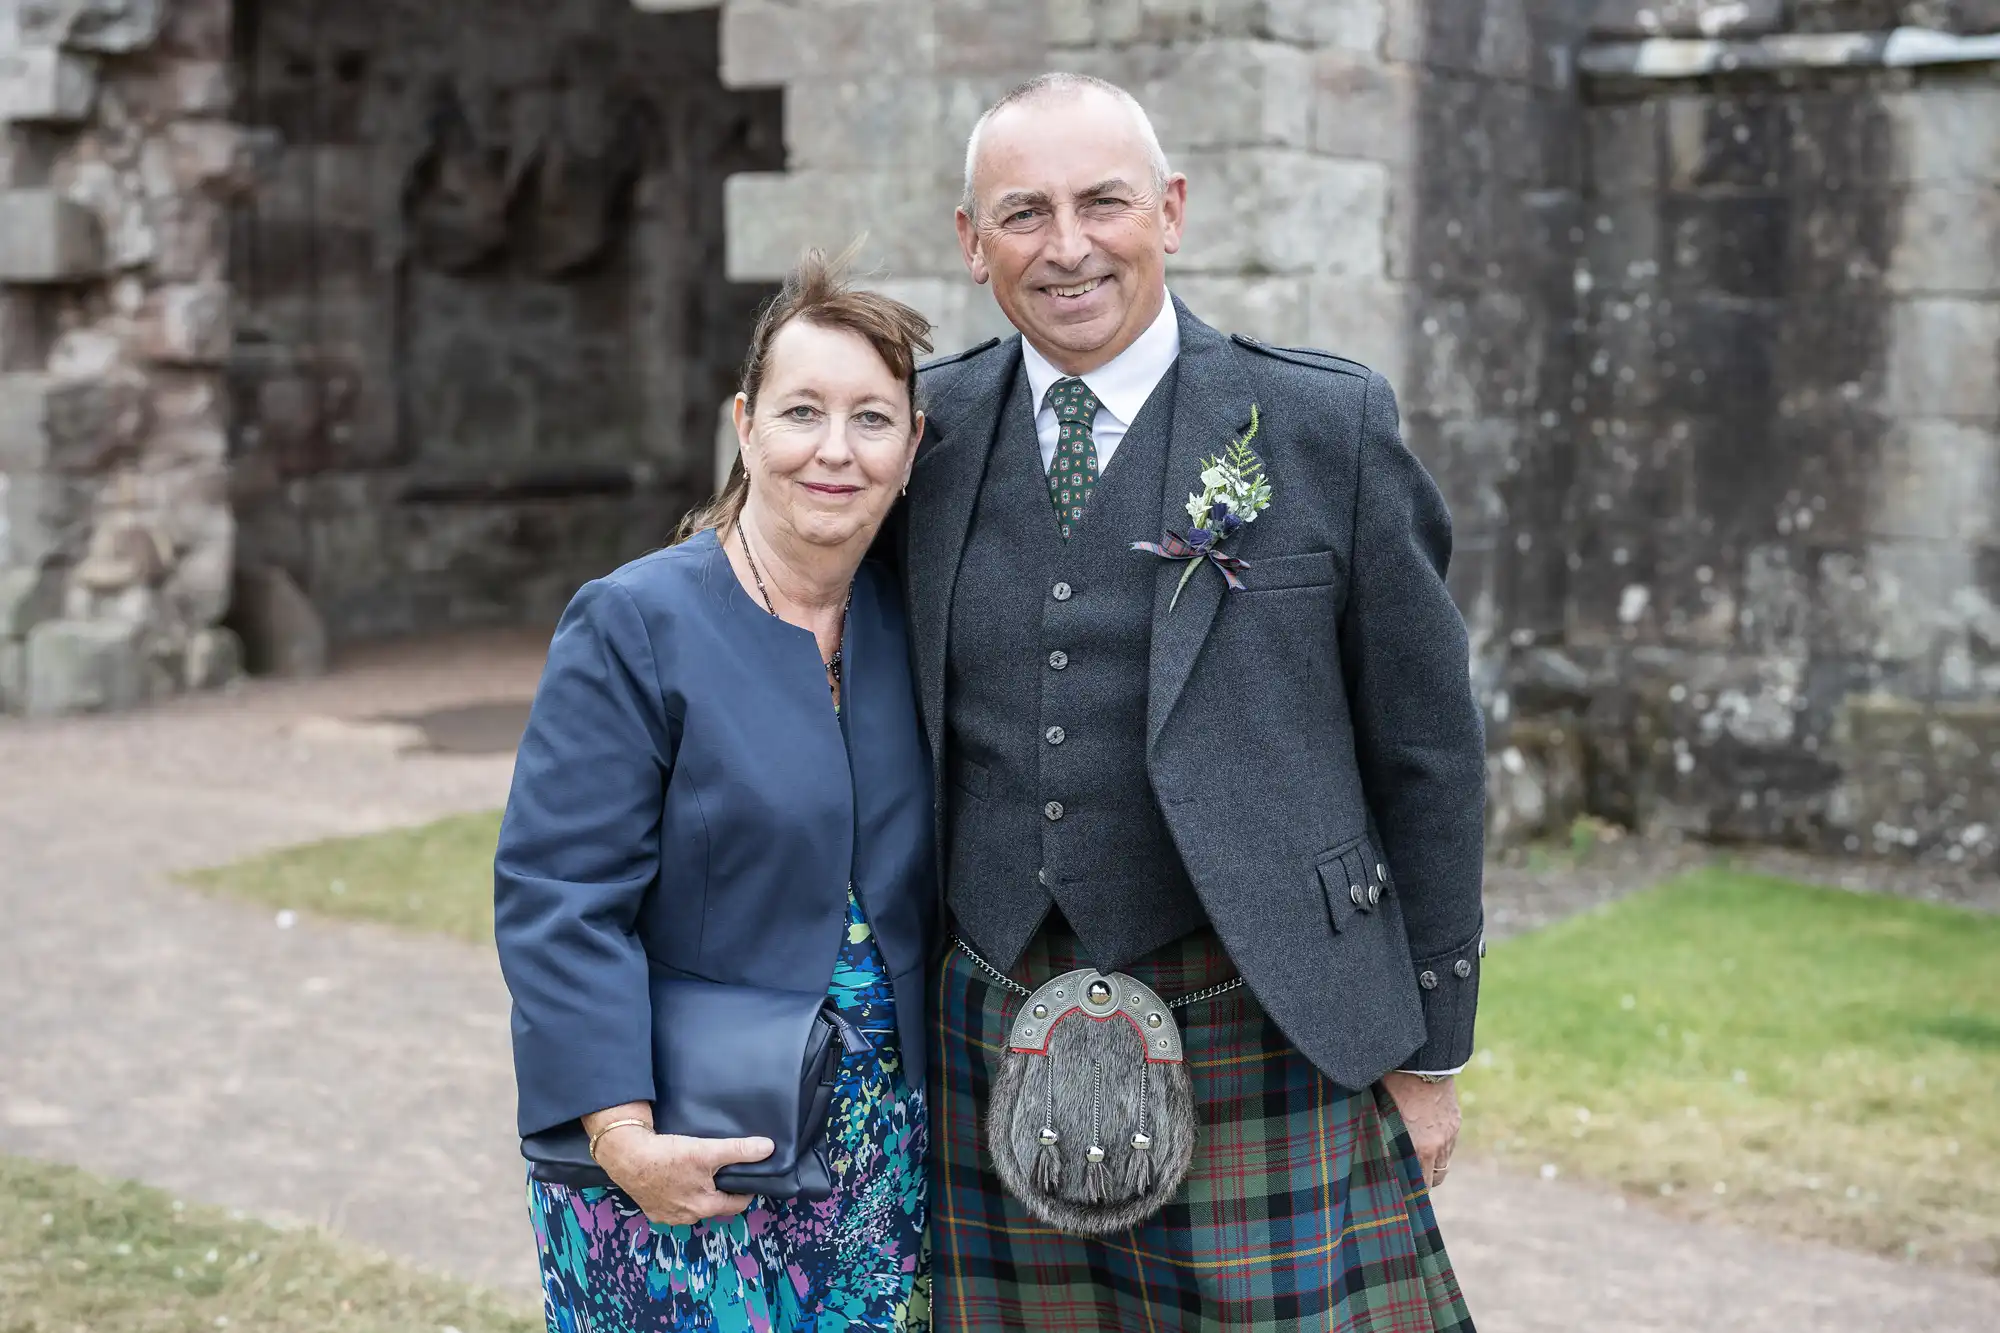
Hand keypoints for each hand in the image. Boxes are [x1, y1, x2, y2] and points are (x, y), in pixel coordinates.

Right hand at [593, 1127, 774, 1225]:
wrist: (627, 1157)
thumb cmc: (667, 1156)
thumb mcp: (707, 1151)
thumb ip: (739, 1150)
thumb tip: (768, 1148)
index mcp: (704, 1207)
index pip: (736, 1204)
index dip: (745, 1190)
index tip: (747, 1177)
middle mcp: (687, 1218)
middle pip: (714, 1205)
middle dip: (720, 1191)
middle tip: (722, 1171)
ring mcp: (667, 1216)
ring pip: (692, 1206)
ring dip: (698, 1193)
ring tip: (698, 1173)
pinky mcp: (651, 1209)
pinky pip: (672, 1204)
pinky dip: (677, 1194)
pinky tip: (675, 1178)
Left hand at [1381, 1072, 1460, 1188]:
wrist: (1421, 1059)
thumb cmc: (1391, 1085)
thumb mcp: (1381, 1117)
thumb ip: (1381, 1141)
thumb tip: (1371, 1157)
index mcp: (1418, 1148)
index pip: (1420, 1186)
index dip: (1411, 1194)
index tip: (1400, 1196)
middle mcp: (1438, 1145)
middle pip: (1434, 1179)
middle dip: (1422, 1182)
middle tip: (1406, 1178)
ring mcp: (1450, 1133)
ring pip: (1443, 1162)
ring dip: (1431, 1164)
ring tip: (1415, 1158)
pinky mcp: (1455, 1120)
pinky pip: (1449, 1144)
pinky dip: (1439, 1146)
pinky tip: (1425, 1136)